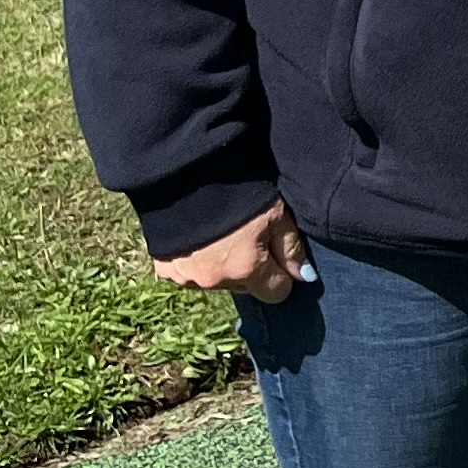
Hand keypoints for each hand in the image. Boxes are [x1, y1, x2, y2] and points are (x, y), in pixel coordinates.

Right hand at [156, 199, 309, 305]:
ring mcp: (186, 277)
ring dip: (221, 265)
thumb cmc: (236, 189)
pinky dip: (195, 261)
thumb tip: (303, 277)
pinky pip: (187, 274)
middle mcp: (215, 280)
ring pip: (216, 281)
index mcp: (245, 269)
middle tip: (247, 236)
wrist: (181, 174)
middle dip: (250, 269)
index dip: (281, 274)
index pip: (276, 292)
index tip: (277, 255)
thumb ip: (291, 249)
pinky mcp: (165, 269)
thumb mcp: (275, 212)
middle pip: (245, 286)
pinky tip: (198, 237)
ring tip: (221, 233)